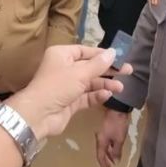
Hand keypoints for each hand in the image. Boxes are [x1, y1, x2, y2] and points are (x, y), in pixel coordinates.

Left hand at [7, 46, 124, 140]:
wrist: (38, 115)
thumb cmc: (57, 86)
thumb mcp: (79, 73)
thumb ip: (98, 64)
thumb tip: (113, 52)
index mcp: (62, 55)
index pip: (85, 51)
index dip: (102, 54)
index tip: (119, 57)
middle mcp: (64, 68)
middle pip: (90, 67)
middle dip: (108, 70)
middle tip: (128, 71)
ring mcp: (67, 86)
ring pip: (90, 83)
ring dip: (105, 84)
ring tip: (121, 88)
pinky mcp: (70, 102)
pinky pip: (86, 96)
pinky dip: (97, 95)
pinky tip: (108, 95)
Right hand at [95, 108, 131, 166]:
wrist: (117, 109)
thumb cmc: (118, 125)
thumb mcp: (119, 139)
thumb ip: (116, 151)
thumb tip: (115, 161)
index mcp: (101, 141)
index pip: (100, 156)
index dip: (103, 164)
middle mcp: (100, 138)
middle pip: (101, 152)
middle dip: (105, 160)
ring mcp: (103, 134)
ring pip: (104, 147)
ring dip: (107, 154)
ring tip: (112, 161)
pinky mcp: (107, 130)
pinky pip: (106, 142)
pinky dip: (109, 148)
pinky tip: (113, 149)